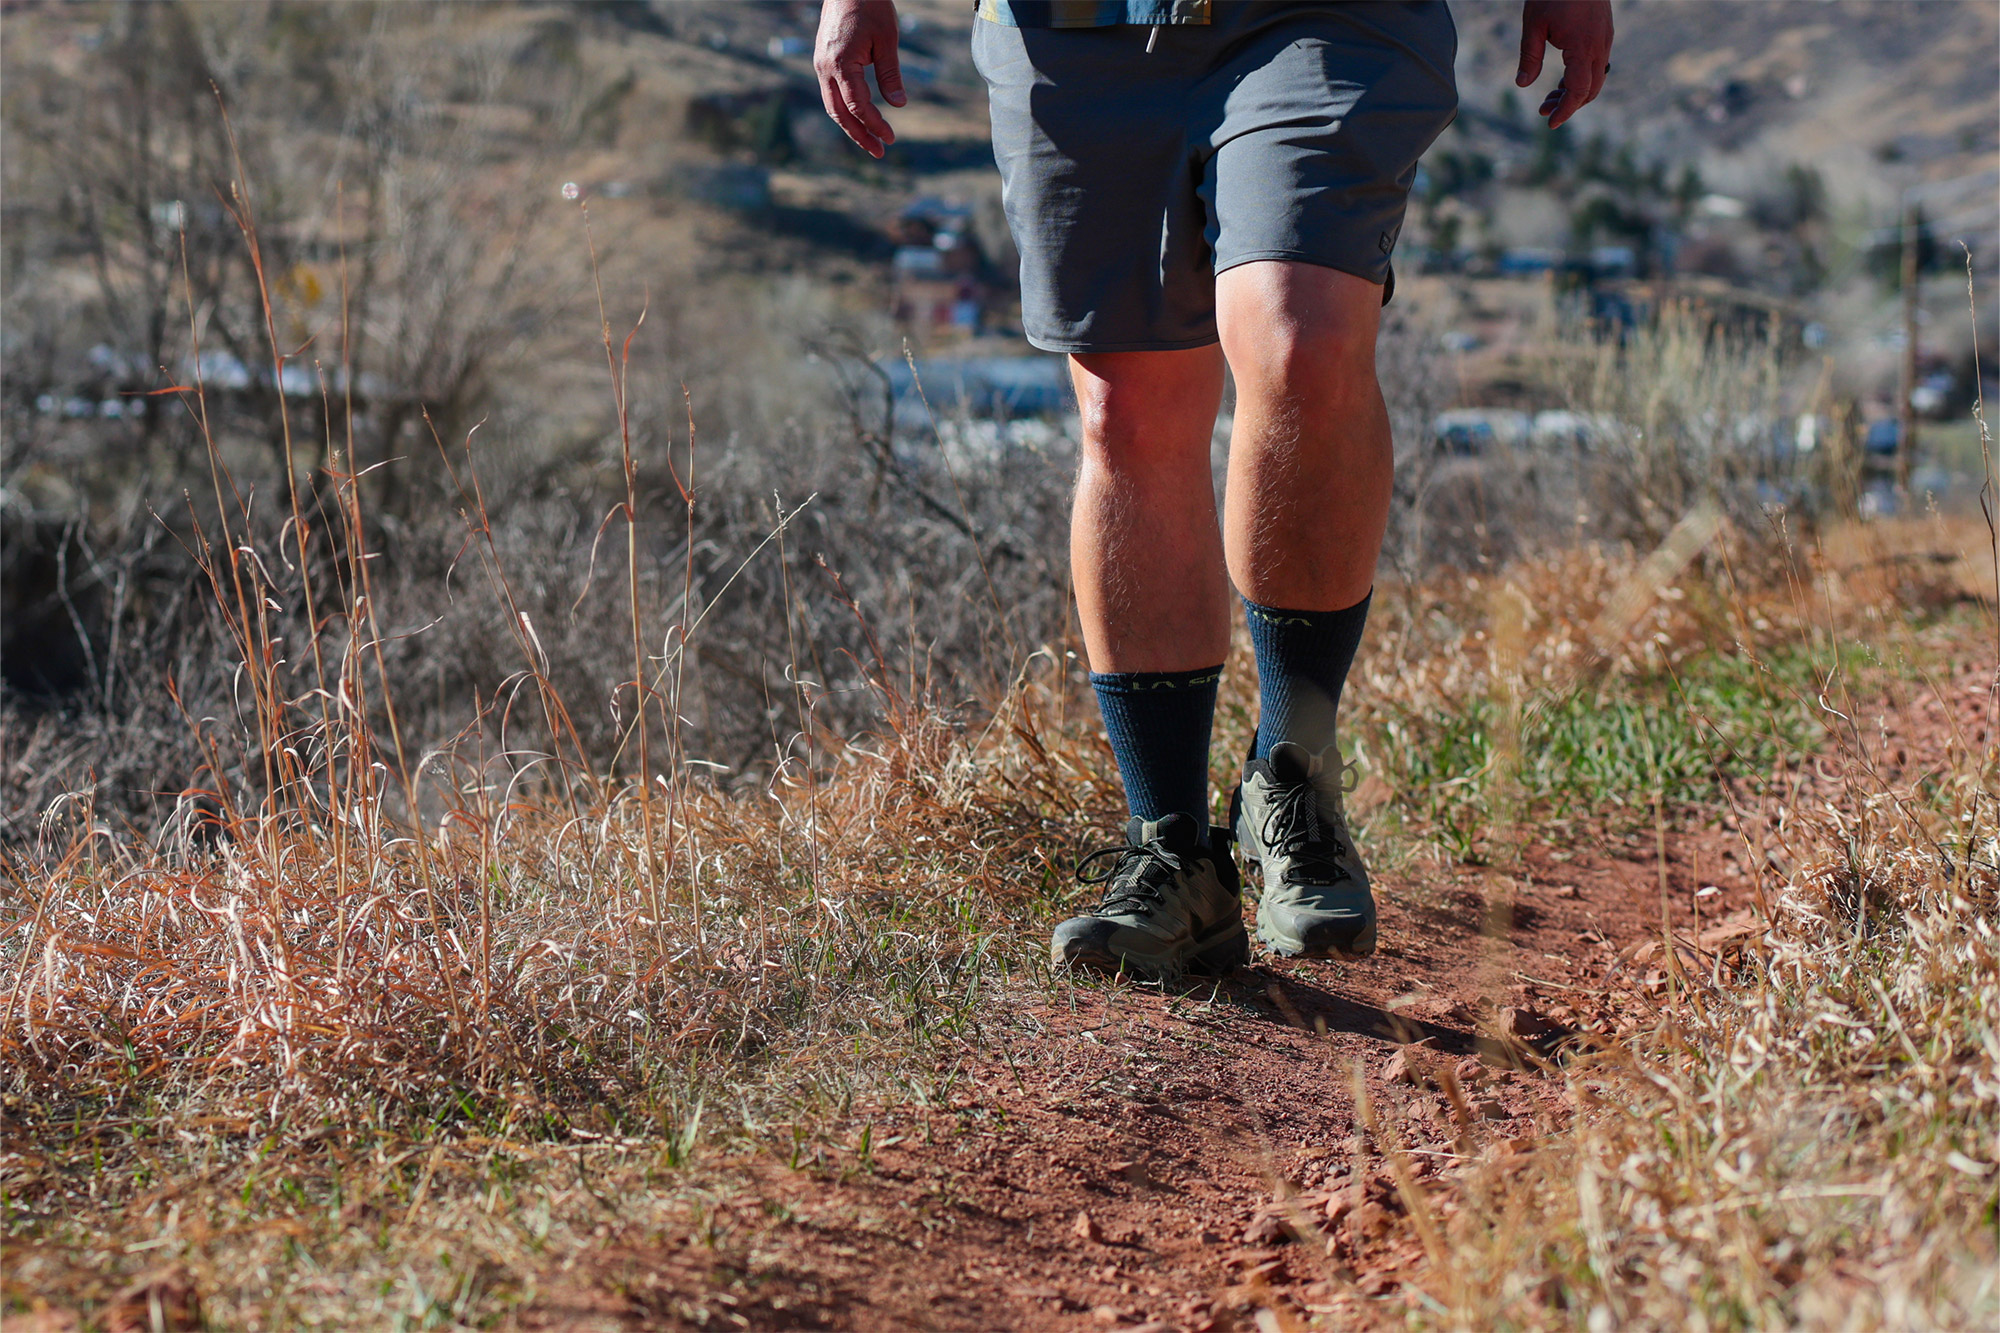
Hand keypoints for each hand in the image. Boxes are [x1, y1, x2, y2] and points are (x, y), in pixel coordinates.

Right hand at [815, 0, 904, 157]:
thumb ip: (890, 74)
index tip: (890, 138)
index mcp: (840, 64)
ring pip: (833, 106)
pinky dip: (846, 109)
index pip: (858, 106)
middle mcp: (825, 68)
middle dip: (859, 135)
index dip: (874, 125)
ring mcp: (821, 65)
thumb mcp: (887, 40)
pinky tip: (861, 117)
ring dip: (851, 126)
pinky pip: (832, 93)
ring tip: (871, 140)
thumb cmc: (870, 6)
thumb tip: (898, 105)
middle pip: (840, 113)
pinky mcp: (823, 61)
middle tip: (880, 152)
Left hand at [1516, 0, 1612, 129]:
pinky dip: (1581, 78)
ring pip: (1596, 78)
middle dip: (1568, 105)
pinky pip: (1596, 64)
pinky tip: (1561, 81)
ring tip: (1549, 99)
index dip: (1566, 110)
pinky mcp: (1603, 33)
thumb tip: (1523, 84)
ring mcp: (1605, 39)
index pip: (1579, 91)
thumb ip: (1530, 56)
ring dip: (1574, 92)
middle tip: (1543, 111)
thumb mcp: (1533, 24)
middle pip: (1590, 89)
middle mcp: (1600, 46)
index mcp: (1583, 48)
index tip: (1550, 123)